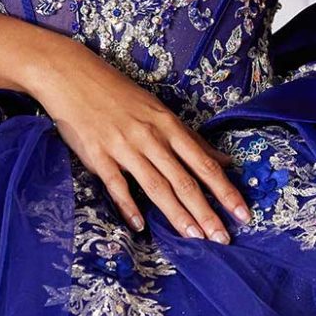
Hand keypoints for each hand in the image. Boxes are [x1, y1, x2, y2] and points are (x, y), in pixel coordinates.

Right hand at [23, 36, 250, 239]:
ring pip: (156, 186)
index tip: (243, 213)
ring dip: (177, 214)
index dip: (225, 191)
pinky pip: (116, 185)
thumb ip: (191, 139)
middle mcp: (151, 138)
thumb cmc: (120, 94)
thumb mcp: (160, 111)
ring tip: (194, 237)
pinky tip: (140, 226)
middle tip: (222, 239)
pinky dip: (128, 206)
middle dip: (206, 211)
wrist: (72, 76)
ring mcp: (124, 147)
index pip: (204, 164)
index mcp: (169, 126)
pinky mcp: (98, 155)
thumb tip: (224, 160)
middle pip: (184, 180)